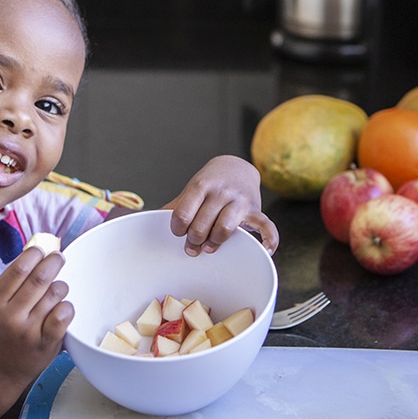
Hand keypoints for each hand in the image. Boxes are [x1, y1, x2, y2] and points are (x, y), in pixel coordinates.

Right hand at [0, 247, 72, 389]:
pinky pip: (64, 315)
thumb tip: (35, 253)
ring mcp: (29, 331)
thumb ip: (11, 285)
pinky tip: (63, 308)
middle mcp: (11, 316)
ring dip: (60, 287)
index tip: (41, 250)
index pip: (18, 269)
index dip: (33, 254)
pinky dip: (67, 307)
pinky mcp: (45, 344)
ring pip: (54, 294)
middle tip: (59, 258)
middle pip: (39, 279)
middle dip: (53, 263)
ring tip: (58, 289)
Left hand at [162, 155, 279, 256]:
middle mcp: (221, 192)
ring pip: (225, 230)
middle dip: (193, 240)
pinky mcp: (255, 210)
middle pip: (202, 226)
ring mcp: (239, 201)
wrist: (236, 168)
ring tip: (209, 247)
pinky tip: (265, 250)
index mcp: (201, 186)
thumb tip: (148, 222)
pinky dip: (268, 240)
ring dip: (214, 243)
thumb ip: (176, 207)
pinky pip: (266, 227)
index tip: (178, 232)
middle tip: (192, 245)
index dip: (177, 229)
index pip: (183, 214)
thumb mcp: (192, 190)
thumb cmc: (210, 183)